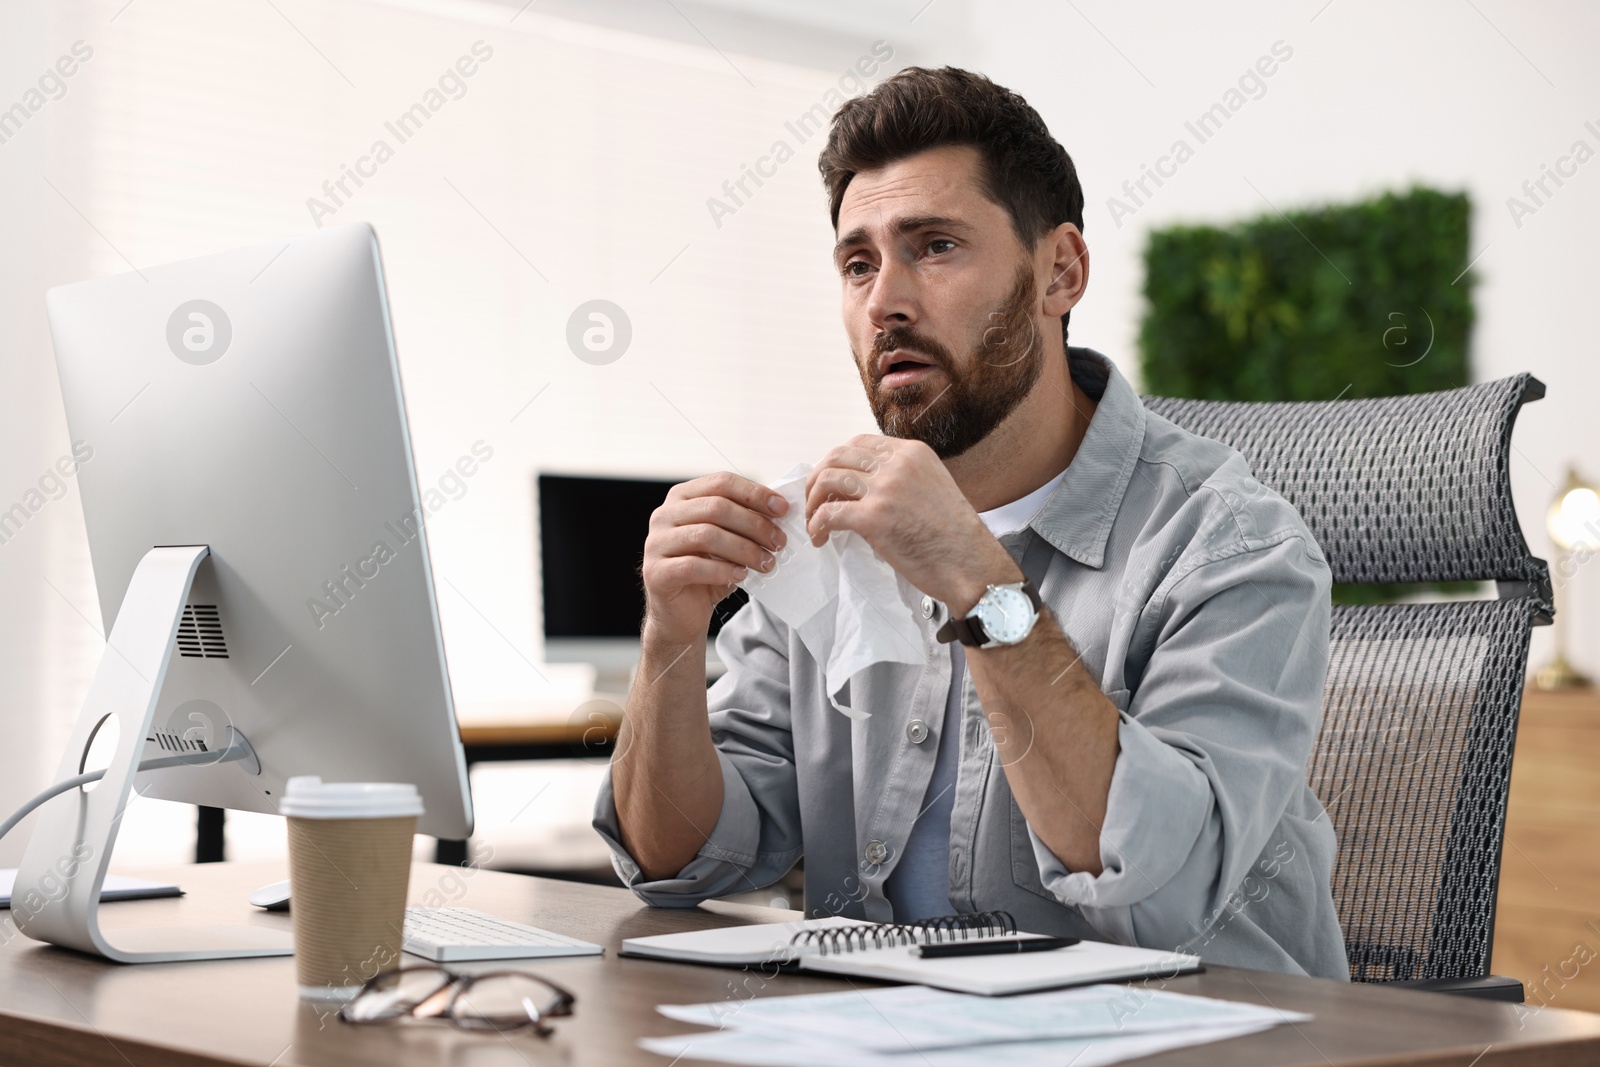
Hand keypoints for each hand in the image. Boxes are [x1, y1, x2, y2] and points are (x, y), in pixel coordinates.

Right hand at [641, 473, 788, 645]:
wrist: (681, 613)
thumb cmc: (708, 571)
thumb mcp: (728, 540)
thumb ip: (745, 521)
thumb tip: (780, 508)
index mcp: (682, 497)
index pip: (721, 482)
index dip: (755, 494)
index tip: (782, 509)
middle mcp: (664, 514)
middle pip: (716, 507)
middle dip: (754, 524)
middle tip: (779, 542)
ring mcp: (656, 543)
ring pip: (706, 535)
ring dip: (744, 549)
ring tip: (766, 562)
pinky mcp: (655, 572)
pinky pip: (693, 566)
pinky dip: (723, 571)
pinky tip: (741, 576)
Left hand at [803, 436, 1020, 613]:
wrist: (971, 565)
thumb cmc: (956, 537)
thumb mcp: (932, 487)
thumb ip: (902, 478)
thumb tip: (864, 488)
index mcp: (913, 453)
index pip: (860, 443)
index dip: (838, 462)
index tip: (832, 484)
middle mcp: (897, 463)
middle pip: (837, 455)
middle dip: (818, 478)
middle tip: (815, 502)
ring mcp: (885, 488)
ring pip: (827, 479)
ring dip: (813, 502)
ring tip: (815, 522)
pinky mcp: (874, 517)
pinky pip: (828, 513)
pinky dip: (817, 525)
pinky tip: (820, 539)